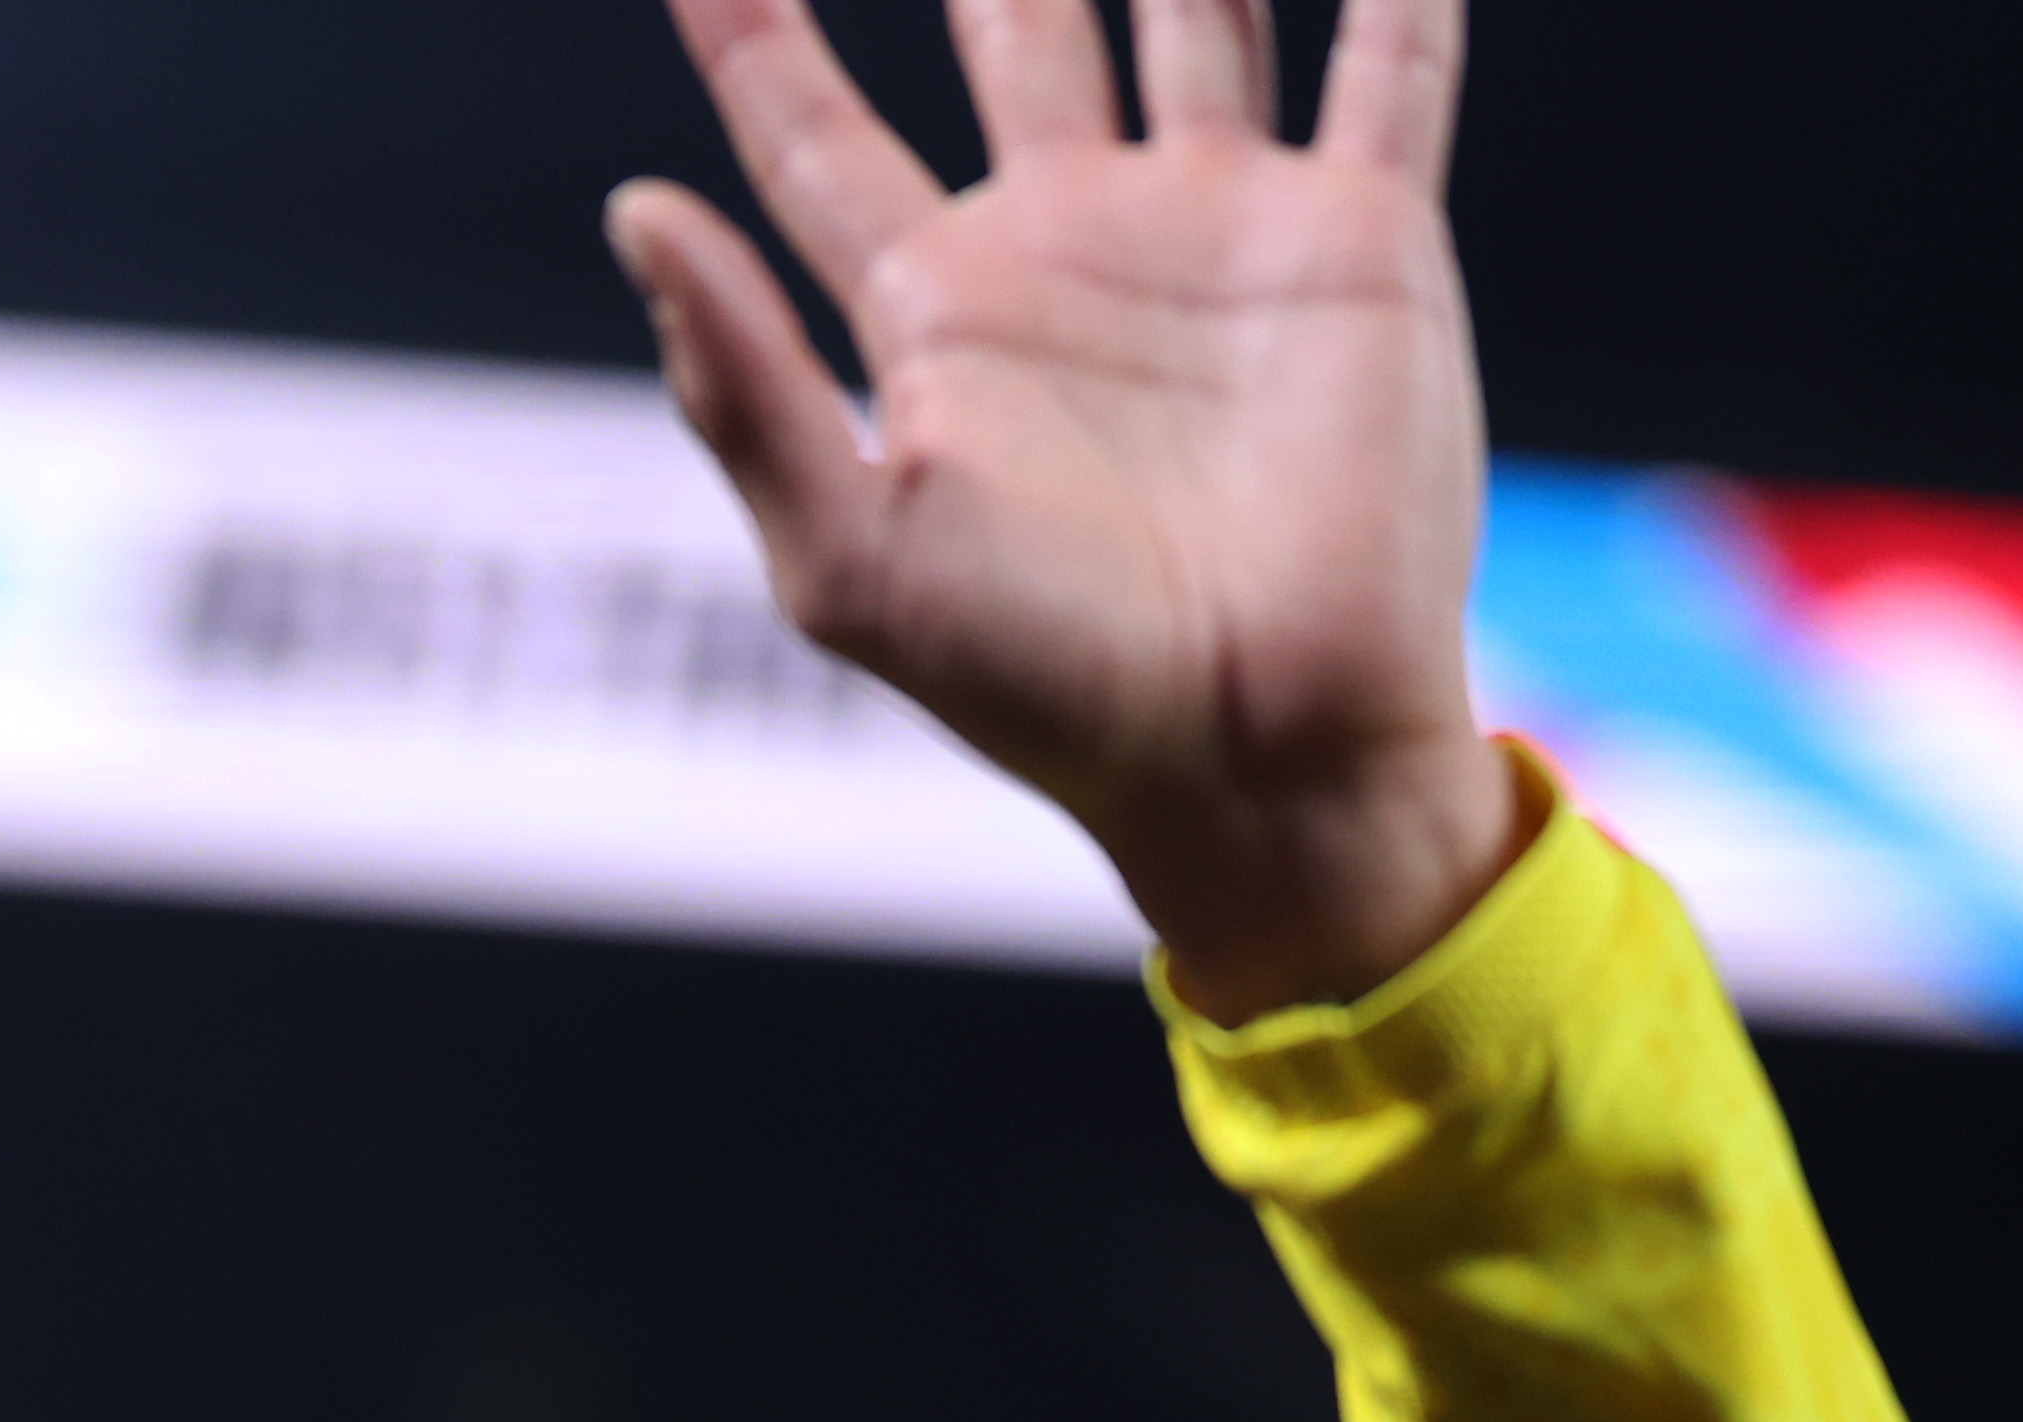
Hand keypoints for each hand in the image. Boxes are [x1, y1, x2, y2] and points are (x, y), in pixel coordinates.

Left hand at [610, 0, 1519, 1016]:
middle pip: (1008, 23)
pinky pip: (1390, 69)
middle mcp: (1068, 244)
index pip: (813, 129)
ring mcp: (1216, 231)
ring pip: (1192, 8)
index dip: (751, 30)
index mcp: (934, 310)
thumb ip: (744, 383)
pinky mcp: (1359, 243)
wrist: (1255, 747)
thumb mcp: (848, 552)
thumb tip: (633, 209)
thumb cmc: (1042, 683)